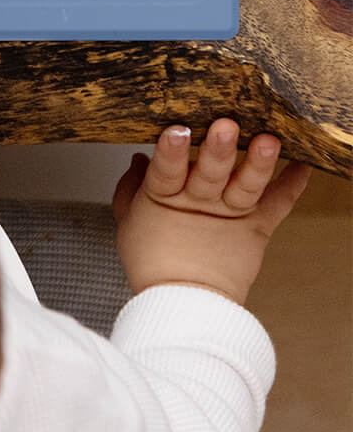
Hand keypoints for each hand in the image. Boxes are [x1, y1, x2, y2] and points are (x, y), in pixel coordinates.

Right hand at [112, 118, 310, 305]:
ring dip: (258, 163)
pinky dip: (293, 184)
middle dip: (218, 150)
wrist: (184, 304)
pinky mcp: (256, 227)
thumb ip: (131, 185)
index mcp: (163, 198)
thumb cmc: (152, 263)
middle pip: (209, 174)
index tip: (177, 130)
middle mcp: (199, 202)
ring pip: (246, 186)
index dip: (171, 151)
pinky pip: (279, 204)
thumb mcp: (129, 220)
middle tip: (226, 126)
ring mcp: (230, 214)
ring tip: (269, 141)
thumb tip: (138, 158)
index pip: (166, 171)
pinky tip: (304, 162)